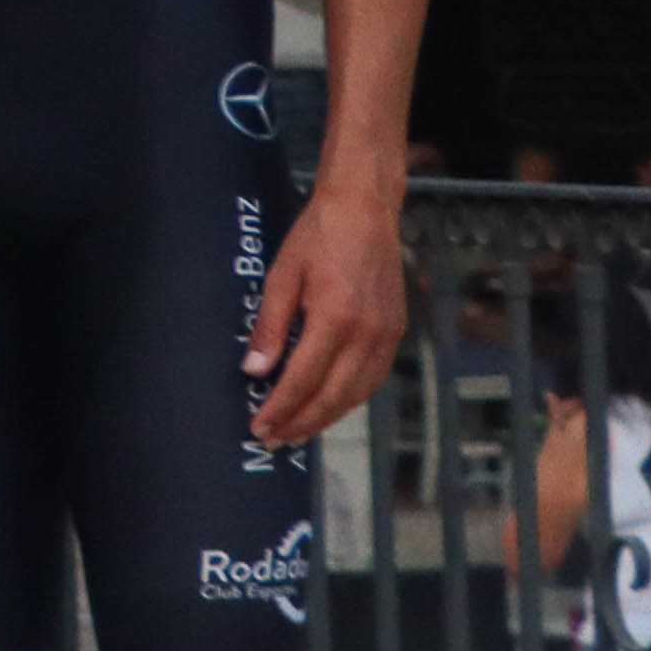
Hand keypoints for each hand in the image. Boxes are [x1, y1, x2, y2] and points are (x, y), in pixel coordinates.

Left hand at [247, 173, 410, 445]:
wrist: (365, 210)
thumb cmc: (317, 237)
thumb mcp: (282, 276)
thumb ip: (269, 327)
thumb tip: (254, 371)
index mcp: (336, 319)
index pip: (303, 380)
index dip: (280, 408)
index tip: (258, 427)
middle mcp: (368, 334)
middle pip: (333, 396)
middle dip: (301, 423)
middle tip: (273, 440)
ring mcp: (387, 335)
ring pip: (357, 393)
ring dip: (326, 417)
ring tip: (296, 431)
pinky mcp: (396, 330)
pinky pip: (372, 377)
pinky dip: (349, 398)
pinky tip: (328, 404)